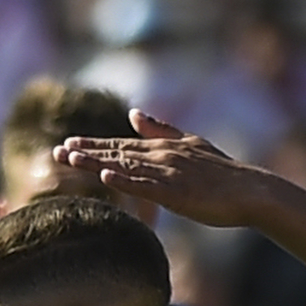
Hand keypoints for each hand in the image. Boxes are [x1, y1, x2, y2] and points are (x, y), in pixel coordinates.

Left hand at [52, 111, 277, 227]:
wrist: (249, 190)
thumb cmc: (222, 173)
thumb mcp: (191, 143)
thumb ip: (161, 129)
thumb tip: (134, 113)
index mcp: (162, 148)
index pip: (121, 146)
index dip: (93, 145)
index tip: (67, 145)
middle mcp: (161, 156)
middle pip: (116, 153)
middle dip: (85, 152)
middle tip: (56, 152)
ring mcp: (168, 173)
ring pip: (126, 166)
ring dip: (97, 162)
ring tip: (70, 160)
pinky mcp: (177, 192)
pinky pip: (147, 186)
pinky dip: (126, 180)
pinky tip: (106, 177)